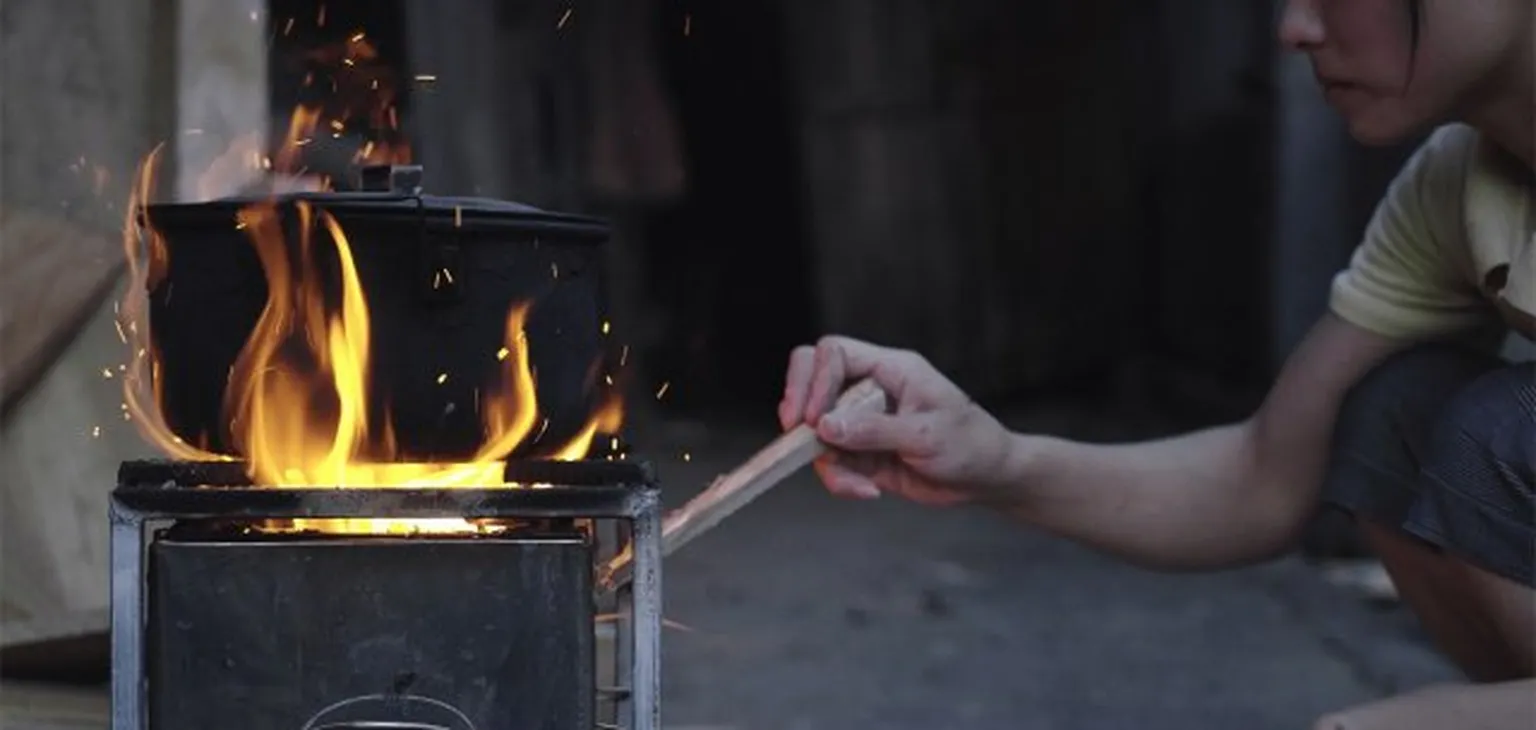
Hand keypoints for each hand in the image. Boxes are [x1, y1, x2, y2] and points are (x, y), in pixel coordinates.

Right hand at [778, 336, 1014, 504]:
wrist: (985, 479)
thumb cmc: (970, 445)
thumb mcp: (926, 435)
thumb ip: (874, 430)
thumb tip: (825, 426)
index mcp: (890, 369)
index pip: (835, 353)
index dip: (815, 379)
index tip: (813, 417)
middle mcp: (869, 390)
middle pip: (812, 378)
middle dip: (799, 405)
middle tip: (798, 434)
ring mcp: (861, 421)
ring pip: (815, 430)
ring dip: (826, 460)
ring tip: (859, 484)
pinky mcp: (859, 452)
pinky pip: (830, 461)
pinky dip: (840, 480)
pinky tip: (867, 491)